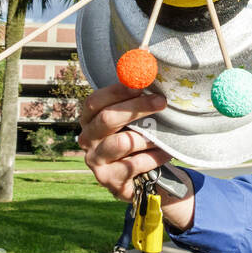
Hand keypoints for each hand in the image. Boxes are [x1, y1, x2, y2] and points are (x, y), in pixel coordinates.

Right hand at [77, 83, 171, 201]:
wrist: (138, 178)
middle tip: (161, 102)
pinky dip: (154, 157)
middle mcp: (87, 139)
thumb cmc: (135, 140)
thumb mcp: (130, 121)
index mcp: (89, 120)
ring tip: (163, 136)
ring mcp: (95, 160)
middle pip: (107, 119)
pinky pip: (136, 163)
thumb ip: (134, 101)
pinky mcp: (108, 179)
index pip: (94, 102)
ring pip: (123, 142)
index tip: (139, 84)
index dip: (116, 91)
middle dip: (137, 108)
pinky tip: (165, 154)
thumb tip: (148, 73)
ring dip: (148, 137)